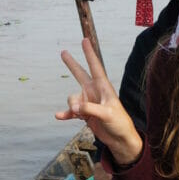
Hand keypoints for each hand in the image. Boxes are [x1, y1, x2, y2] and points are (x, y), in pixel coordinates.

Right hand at [55, 38, 143, 166]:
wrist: (119, 139)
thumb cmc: (119, 123)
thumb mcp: (107, 114)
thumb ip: (90, 109)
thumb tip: (74, 107)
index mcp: (103, 87)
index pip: (95, 66)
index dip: (89, 53)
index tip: (84, 40)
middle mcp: (94, 92)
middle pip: (80, 74)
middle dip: (72, 64)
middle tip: (63, 52)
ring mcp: (88, 102)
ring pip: (72, 98)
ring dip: (72, 106)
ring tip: (79, 115)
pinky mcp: (84, 114)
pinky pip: (70, 111)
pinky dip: (65, 114)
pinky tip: (58, 116)